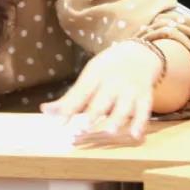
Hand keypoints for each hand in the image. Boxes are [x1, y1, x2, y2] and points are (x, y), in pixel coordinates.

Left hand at [40, 40, 161, 142]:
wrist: (139, 54)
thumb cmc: (107, 70)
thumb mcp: (89, 76)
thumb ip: (70, 97)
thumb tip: (44, 110)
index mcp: (95, 74)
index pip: (81, 91)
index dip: (71, 106)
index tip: (60, 122)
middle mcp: (112, 81)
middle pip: (102, 98)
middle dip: (93, 113)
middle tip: (84, 128)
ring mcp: (130, 89)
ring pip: (124, 106)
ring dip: (117, 118)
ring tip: (109, 132)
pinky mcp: (145, 96)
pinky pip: (144, 110)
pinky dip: (141, 123)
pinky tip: (135, 135)